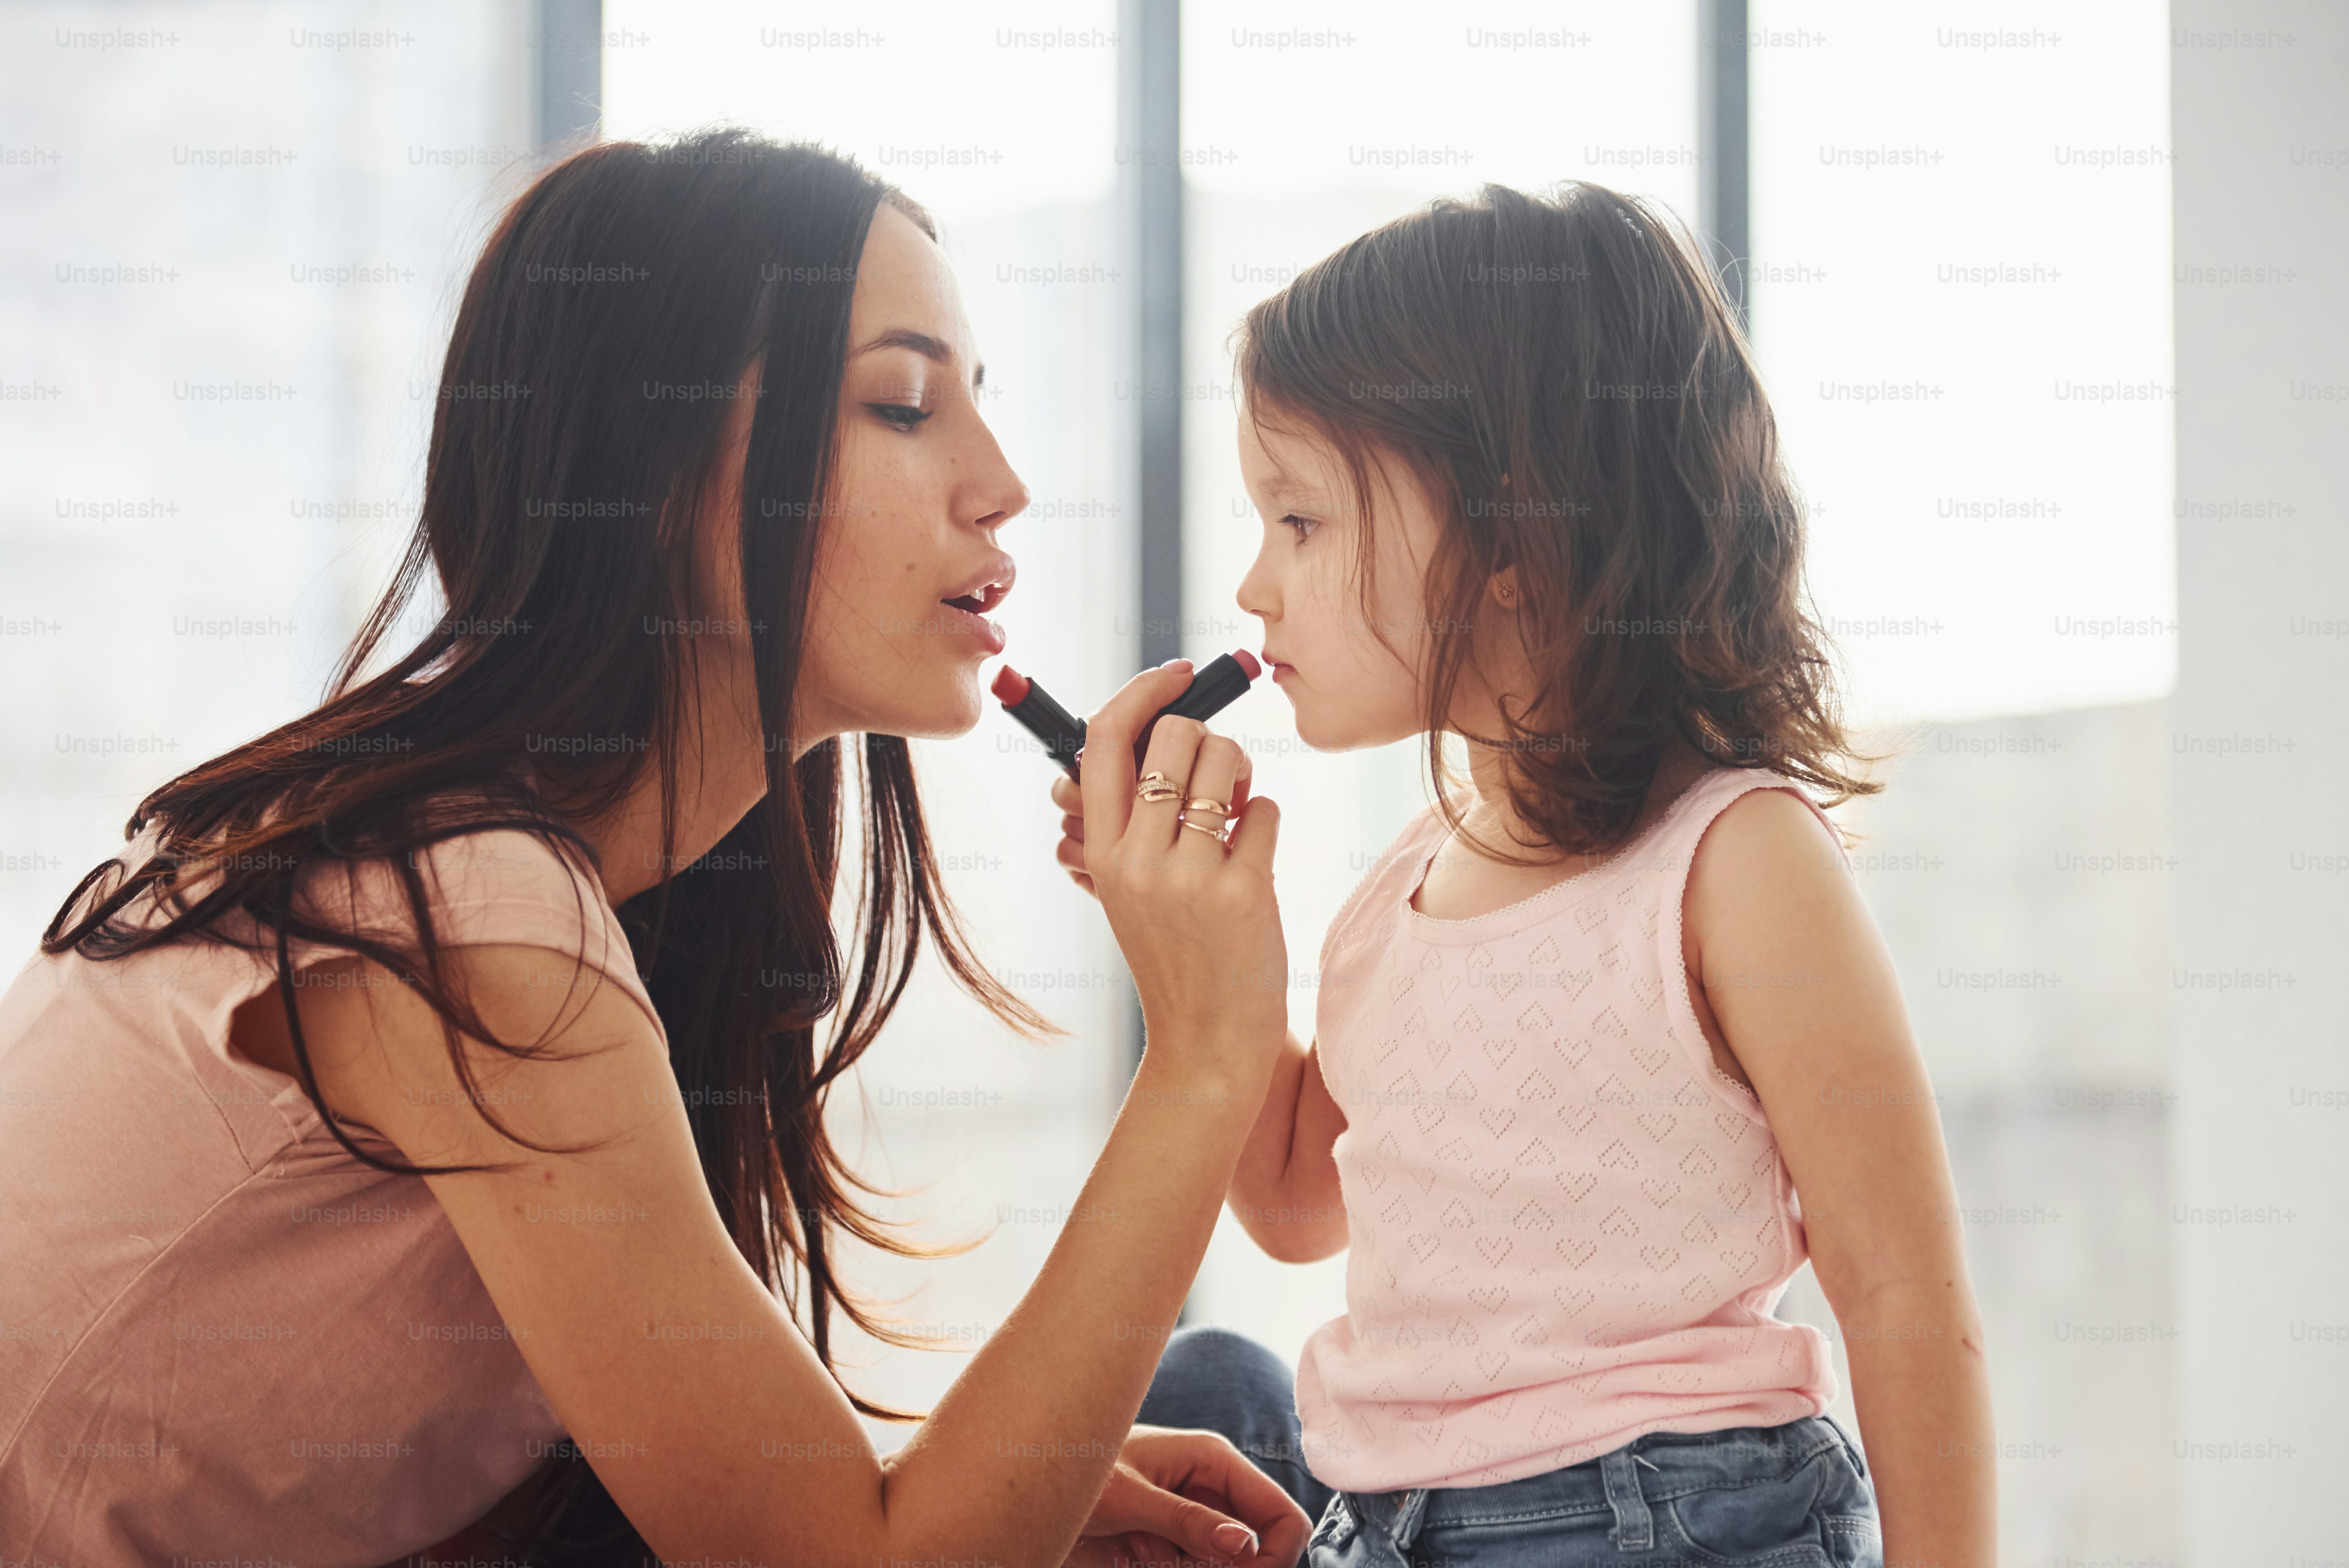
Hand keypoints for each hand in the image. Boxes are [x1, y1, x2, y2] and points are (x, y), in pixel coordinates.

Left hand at [1066, 1425, 1311, 1567]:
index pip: (1282, 1516)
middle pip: (1255, 1550)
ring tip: (1137, 1551)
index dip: (1271, 1559)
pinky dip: (1168, 1567)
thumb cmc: (1079, 1470)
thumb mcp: (1129, 1497)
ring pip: (1221, 1565)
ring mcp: (1195, 1518)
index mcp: (1215, 1462)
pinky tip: (1132, 1553)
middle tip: (1170, 1562)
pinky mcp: (1174, 1541)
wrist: (1035, 1476)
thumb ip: (1186, 1520)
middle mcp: (1213, 1489)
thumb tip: (1243, 1545)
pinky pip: (1192, 1566)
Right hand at [1076, 663, 1285, 1084]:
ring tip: (1236, 812)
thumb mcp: (1125, 888)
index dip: (1140, 693)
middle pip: (1171, 736)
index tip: (1175, 676)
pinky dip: (1265, 820)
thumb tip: (1139, 735)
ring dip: (1240, 773)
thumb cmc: (1174, 953)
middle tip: (1216, 776)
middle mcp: (1137, 859)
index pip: (1103, 742)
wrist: (1205, 1040)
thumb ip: (1123, 820)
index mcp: (1101, 851)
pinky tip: (1253, 856)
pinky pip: (1264, 810)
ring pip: (1224, 761)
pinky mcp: (1241, 891)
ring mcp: (1188, 875)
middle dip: (1205, 737)